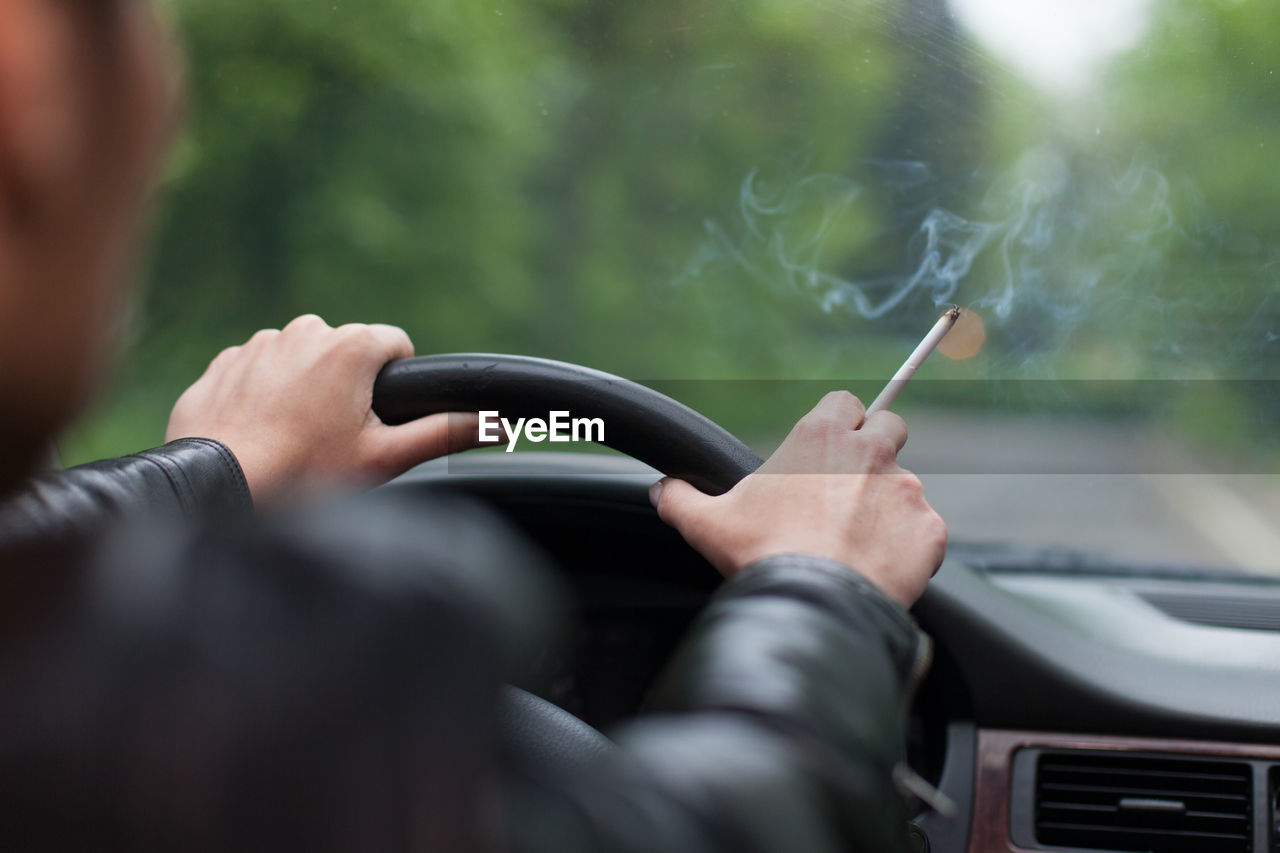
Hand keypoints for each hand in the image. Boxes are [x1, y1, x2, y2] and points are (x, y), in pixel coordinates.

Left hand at [165, 315, 480, 500]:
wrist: (219, 487)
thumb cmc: (305, 473)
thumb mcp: (385, 457)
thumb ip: (444, 433)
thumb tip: (496, 424)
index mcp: (349, 345)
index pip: (396, 344)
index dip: (396, 383)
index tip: (378, 418)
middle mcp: (303, 331)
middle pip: (348, 351)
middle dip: (349, 386)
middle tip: (335, 437)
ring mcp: (257, 345)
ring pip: (301, 360)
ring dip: (305, 388)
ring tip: (295, 438)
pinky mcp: (222, 364)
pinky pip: (257, 372)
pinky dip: (263, 396)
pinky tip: (261, 435)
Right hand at [650, 391, 945, 606]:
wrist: (817, 605)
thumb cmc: (764, 557)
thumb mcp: (708, 524)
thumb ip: (681, 499)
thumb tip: (662, 491)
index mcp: (819, 438)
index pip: (843, 402)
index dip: (837, 422)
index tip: (827, 446)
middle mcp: (870, 453)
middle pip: (890, 425)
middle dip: (877, 445)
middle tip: (851, 485)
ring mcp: (906, 490)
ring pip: (907, 482)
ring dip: (887, 503)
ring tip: (857, 541)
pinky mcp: (929, 530)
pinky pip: (924, 530)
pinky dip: (907, 545)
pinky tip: (878, 566)